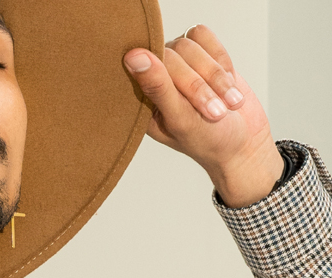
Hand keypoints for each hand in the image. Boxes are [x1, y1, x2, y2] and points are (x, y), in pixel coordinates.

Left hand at [124, 25, 283, 207]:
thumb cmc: (206, 140)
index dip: (177, 81)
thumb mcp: (180, 119)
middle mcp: (154, 74)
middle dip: (201, 85)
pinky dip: (222, 61)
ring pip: (191, 44)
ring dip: (217, 76)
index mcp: (140, 94)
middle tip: (216, 112)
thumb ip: (157, 87)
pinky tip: (227, 83)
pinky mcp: (198, 52)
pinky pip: (206, 37)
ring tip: (227, 103)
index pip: (148, 64)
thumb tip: (133, 56)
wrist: (242, 143)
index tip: (197, 106)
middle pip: (174, 52)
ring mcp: (177, 62)